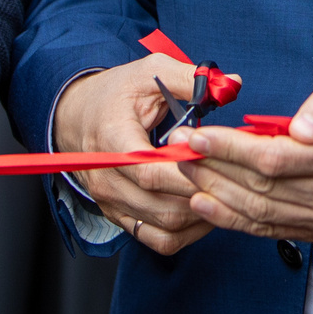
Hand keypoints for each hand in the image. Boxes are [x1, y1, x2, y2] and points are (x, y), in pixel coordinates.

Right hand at [52, 52, 212, 254]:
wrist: (77, 117)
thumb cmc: (116, 94)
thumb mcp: (149, 73)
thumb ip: (189, 78)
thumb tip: (232, 83)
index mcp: (112, 140)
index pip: (151, 171)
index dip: (189, 171)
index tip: (220, 159)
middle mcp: (108, 179)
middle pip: (163, 205)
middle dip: (204, 194)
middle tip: (234, 180)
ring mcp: (113, 202)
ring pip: (166, 227)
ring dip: (200, 215)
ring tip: (225, 194)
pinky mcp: (121, 217)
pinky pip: (159, 240)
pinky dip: (187, 232)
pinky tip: (206, 211)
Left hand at [176, 74, 312, 242]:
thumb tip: (299, 128)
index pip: (275, 157)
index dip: (230, 149)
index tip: (195, 135)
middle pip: (261, 188)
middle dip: (213, 168)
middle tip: (175, 151)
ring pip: (262, 213)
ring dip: (217, 194)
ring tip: (184, 173)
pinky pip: (273, 230)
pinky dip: (235, 220)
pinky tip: (207, 205)